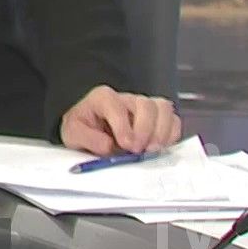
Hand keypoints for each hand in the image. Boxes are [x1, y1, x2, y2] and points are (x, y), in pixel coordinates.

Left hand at [60, 85, 182, 154]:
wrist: (88, 132)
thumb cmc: (82, 129)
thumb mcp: (73, 134)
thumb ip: (87, 138)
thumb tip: (108, 146)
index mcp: (102, 98)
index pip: (116, 106)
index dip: (123, 126)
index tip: (126, 145)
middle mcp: (126, 99)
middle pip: (145, 104)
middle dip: (145, 129)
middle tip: (139, 150)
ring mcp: (144, 107)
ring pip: (163, 108)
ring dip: (161, 131)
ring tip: (152, 150)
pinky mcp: (157, 119)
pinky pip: (173, 120)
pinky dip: (171, 135)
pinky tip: (159, 148)